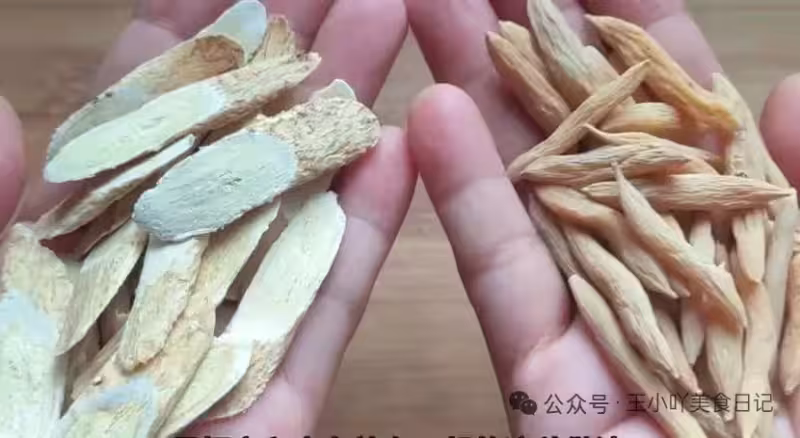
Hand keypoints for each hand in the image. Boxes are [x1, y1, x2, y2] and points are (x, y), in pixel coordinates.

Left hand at [0, 0, 415, 435]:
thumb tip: (0, 117)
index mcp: (66, 251)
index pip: (134, 121)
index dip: (188, 44)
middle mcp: (151, 281)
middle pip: (231, 147)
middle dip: (288, 56)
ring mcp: (217, 339)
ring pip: (292, 213)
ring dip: (342, 119)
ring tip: (395, 25)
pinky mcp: (273, 405)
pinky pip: (321, 311)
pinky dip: (363, 235)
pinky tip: (404, 154)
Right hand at [405, 0, 799, 435]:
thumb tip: (789, 95)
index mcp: (745, 240)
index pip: (683, 113)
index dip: (637, 31)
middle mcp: (661, 264)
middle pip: (589, 135)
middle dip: (536, 44)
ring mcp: (594, 316)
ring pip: (526, 190)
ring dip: (480, 96)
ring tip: (431, 7)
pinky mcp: (542, 377)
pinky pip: (501, 277)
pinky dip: (464, 200)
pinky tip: (427, 117)